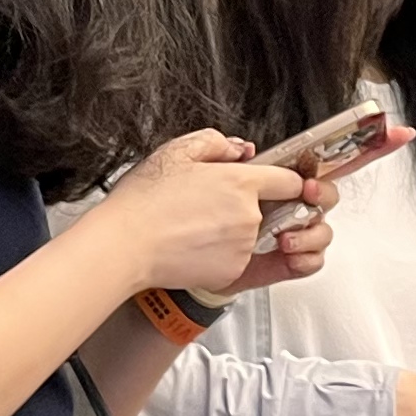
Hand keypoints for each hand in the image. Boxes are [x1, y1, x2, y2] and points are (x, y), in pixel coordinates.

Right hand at [108, 131, 317, 296]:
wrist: (125, 245)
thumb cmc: (144, 201)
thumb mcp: (176, 152)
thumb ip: (216, 143)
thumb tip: (240, 150)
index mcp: (241, 182)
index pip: (291, 181)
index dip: (284, 181)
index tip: (278, 184)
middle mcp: (249, 216)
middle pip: (271, 209)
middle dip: (253, 205)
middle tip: (216, 205)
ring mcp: (243, 247)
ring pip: (254, 235)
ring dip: (235, 231)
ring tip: (197, 225)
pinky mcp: (234, 272)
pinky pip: (239, 259)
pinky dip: (223, 254)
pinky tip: (195, 244)